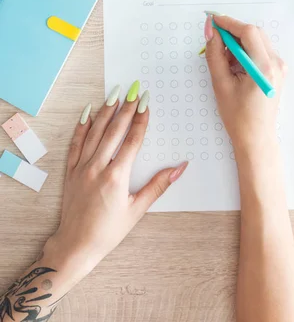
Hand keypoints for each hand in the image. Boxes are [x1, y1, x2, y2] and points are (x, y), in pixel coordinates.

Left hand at [44, 86, 187, 285]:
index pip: (132, 140)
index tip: (146, 102)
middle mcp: (98, 167)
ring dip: (106, 111)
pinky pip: (76, 143)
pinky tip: (88, 113)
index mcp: (116, 176)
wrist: (76, 246)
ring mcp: (82, 167)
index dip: (140, 120)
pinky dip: (82, 127)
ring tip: (114, 94)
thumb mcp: (137, 210)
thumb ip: (158, 185)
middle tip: (133, 90)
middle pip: (114, 131)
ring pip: (95, 132)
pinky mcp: (71, 171)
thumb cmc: (108, 231)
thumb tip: (179, 168)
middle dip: (126, 108)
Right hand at [205, 15, 285, 160]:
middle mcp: (277, 63)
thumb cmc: (237, 115)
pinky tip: (235, 67)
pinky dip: (245, 51)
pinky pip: (260, 51)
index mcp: (264, 67)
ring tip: (225, 62)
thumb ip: (214, 53)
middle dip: (233, 32)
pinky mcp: (277, 70)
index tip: (212, 20)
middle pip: (254, 33)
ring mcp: (280, 66)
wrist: (255, 137)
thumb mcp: (220, 83)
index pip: (248, 32)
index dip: (229, 23)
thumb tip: (209, 29)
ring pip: (257, 41)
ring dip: (239, 43)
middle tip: (215, 42)